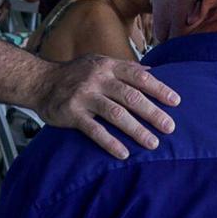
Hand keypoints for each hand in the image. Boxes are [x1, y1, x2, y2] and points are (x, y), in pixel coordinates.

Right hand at [34, 55, 179, 159]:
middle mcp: (97, 79)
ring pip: (115, 114)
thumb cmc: (75, 74)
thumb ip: (124, 68)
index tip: (176, 101)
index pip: (138, 76)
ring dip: (136, 130)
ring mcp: (84, 96)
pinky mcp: (71, 113)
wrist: (40, 82)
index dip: (158, 88)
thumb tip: (152, 71)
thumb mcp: (99, 63)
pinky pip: (94, 130)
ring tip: (152, 144)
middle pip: (130, 96)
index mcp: (107, 66)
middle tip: (170, 128)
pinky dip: (110, 142)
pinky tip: (124, 154)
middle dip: (152, 113)